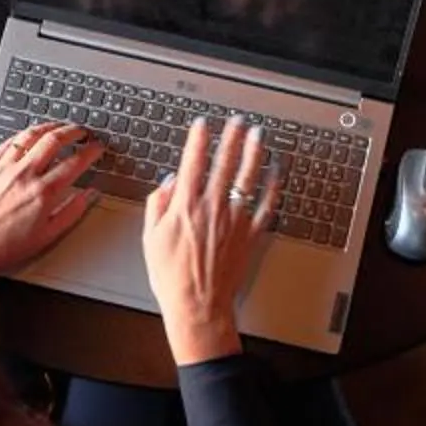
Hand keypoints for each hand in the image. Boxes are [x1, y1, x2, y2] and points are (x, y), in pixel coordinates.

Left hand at [0, 122, 103, 277]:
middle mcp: (24, 175)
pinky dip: (23, 135)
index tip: (97, 148)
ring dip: (50, 126)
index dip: (91, 151)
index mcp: (43, 193)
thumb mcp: (47, 236)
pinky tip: (29, 135)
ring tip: (59, 126)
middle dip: (74, 131)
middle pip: (55, 140)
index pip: (75, 162)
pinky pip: (8, 142)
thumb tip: (89, 195)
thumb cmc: (4, 247)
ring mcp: (4, 168)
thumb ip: (72, 212)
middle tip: (83, 131)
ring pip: (31, 135)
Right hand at [142, 117, 281, 364]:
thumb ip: (158, 204)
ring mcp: (234, 219)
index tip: (203, 124)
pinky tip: (275, 172)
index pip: (193, 162)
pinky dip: (272, 186)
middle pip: (224, 162)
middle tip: (237, 121)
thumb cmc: (171, 276)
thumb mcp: (150, 238)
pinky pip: (266, 204)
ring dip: (254, 152)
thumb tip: (168, 182)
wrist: (197, 304)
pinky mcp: (250, 234)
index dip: (198, 138)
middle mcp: (212, 207)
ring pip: (248, 177)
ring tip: (258, 135)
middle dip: (231, 136)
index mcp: (185, 205)